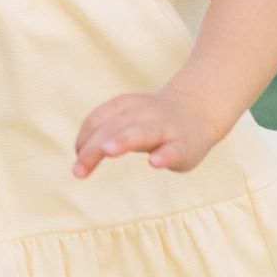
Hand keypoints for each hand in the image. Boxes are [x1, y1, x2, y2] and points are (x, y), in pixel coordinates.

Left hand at [72, 84, 227, 177]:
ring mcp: (164, 128)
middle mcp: (143, 114)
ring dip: (124, 140)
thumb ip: (105, 133)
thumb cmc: (152, 123)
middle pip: (113, 128)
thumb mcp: (126, 120)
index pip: (96, 121)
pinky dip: (164, 156)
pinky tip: (154, 163)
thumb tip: (79, 158)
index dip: (83, 141)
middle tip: (78, 170)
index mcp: (125, 106)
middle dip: (94, 148)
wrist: (198, 111)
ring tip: (109, 150)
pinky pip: (174, 150)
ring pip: (142, 133)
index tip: (78, 162)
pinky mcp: (183, 145)